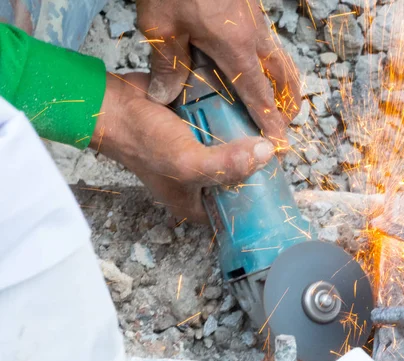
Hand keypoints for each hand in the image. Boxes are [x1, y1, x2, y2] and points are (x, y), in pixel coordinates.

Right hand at [91, 73, 274, 222]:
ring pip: (239, 147)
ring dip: (251, 136)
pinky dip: (237, 116)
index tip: (283, 181)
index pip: (239, 209)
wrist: (117, 104)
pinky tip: (254, 109)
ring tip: (273, 126)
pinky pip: (228, 124)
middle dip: (260, 163)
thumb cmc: (145, 143)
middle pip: (243, 176)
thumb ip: (226, 164)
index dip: (261, 198)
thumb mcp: (188, 163)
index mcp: (198, 204)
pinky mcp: (203, 127)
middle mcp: (203, 181)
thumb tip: (267, 153)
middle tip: (281, 147)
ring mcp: (204, 152)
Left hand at [136, 0, 300, 144]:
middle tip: (284, 122)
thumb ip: (167, 64)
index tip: (279, 141)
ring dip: (282, 84)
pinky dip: (269, 64)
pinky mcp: (250, 11)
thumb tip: (164, 96)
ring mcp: (255, 22)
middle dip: (287, 103)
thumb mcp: (162, 26)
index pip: (259, 94)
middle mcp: (254, 37)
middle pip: (283, 77)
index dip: (269, 120)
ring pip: (280, 59)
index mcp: (236, 48)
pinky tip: (251, 67)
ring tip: (277, 101)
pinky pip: (267, 44)